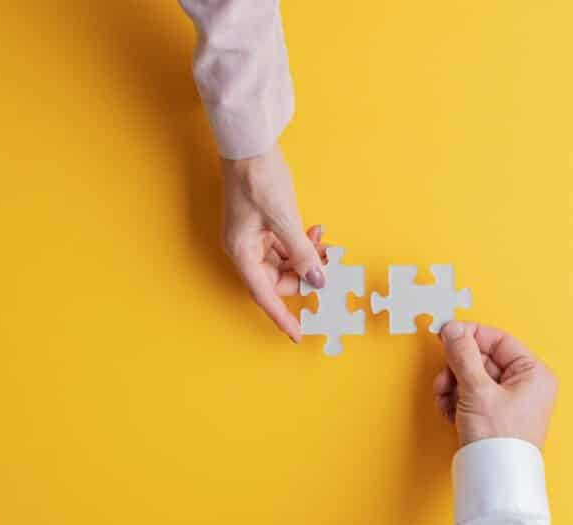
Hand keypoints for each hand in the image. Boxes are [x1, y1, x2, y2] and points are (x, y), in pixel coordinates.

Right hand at [221, 145, 325, 342]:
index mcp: (242, 252)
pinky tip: (316, 232)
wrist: (248, 143)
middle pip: (277, 278)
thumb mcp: (284, 218)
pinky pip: (283, 245)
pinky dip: (301, 242)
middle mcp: (244, 248)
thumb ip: (301, 252)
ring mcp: (252, 236)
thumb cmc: (258, 178)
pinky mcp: (261, 223)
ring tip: (328, 246)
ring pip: (283, 261)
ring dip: (306, 257)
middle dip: (304, 276)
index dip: (282, 316)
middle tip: (330, 269)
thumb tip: (317, 280)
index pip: (264, 294)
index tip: (298, 333)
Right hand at [433, 322, 557, 448]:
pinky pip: (471, 395)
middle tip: (445, 379)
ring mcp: (509, 401)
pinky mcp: (494, 416)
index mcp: (533, 373)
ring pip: (472, 378)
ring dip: (453, 386)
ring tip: (446, 401)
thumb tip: (453, 329)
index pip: (498, 340)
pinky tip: (450, 412)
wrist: (494, 481)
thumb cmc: (499, 440)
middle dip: (457, 370)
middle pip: (482, 359)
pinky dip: (456, 400)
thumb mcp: (478, 390)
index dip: (470, 335)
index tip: (446, 334)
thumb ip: (463, 355)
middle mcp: (525, 385)